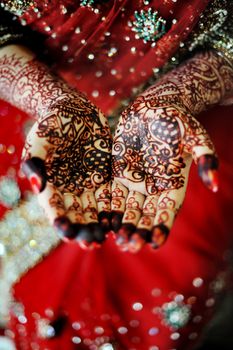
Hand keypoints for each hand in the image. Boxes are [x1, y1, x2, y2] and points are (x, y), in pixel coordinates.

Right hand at [0, 45, 111, 246]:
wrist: (72, 110)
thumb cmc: (51, 124)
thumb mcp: (41, 141)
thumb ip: (36, 162)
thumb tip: (38, 186)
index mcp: (52, 185)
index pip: (55, 208)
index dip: (61, 222)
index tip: (67, 233)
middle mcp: (70, 190)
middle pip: (76, 214)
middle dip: (83, 230)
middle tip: (91, 242)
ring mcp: (88, 185)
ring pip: (94, 210)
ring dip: (99, 225)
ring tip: (105, 237)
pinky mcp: (104, 178)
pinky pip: (110, 196)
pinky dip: (113, 209)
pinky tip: (118, 219)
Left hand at [112, 90, 217, 251]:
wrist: (154, 107)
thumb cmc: (178, 120)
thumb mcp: (195, 136)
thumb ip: (205, 158)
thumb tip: (214, 185)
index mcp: (173, 183)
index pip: (168, 210)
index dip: (162, 227)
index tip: (155, 244)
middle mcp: (154, 187)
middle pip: (147, 215)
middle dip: (140, 231)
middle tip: (131, 247)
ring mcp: (135, 182)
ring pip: (128, 209)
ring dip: (123, 225)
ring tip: (118, 240)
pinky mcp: (119, 173)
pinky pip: (113, 194)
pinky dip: (109, 208)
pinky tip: (103, 221)